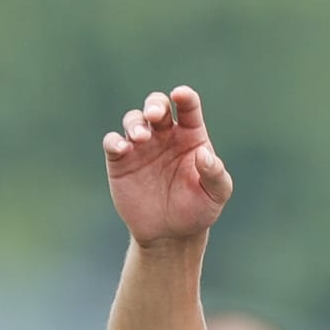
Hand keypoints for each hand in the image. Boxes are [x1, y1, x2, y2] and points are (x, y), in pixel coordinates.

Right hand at [103, 86, 233, 247]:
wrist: (171, 234)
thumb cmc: (198, 209)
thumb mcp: (216, 194)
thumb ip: (215, 173)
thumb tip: (204, 154)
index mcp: (190, 136)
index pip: (188, 107)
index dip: (184, 97)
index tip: (180, 95)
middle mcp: (165, 136)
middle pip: (156, 106)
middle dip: (154, 104)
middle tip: (154, 115)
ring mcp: (141, 146)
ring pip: (133, 120)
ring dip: (135, 123)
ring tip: (141, 138)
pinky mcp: (121, 161)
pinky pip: (113, 142)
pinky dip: (115, 141)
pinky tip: (123, 149)